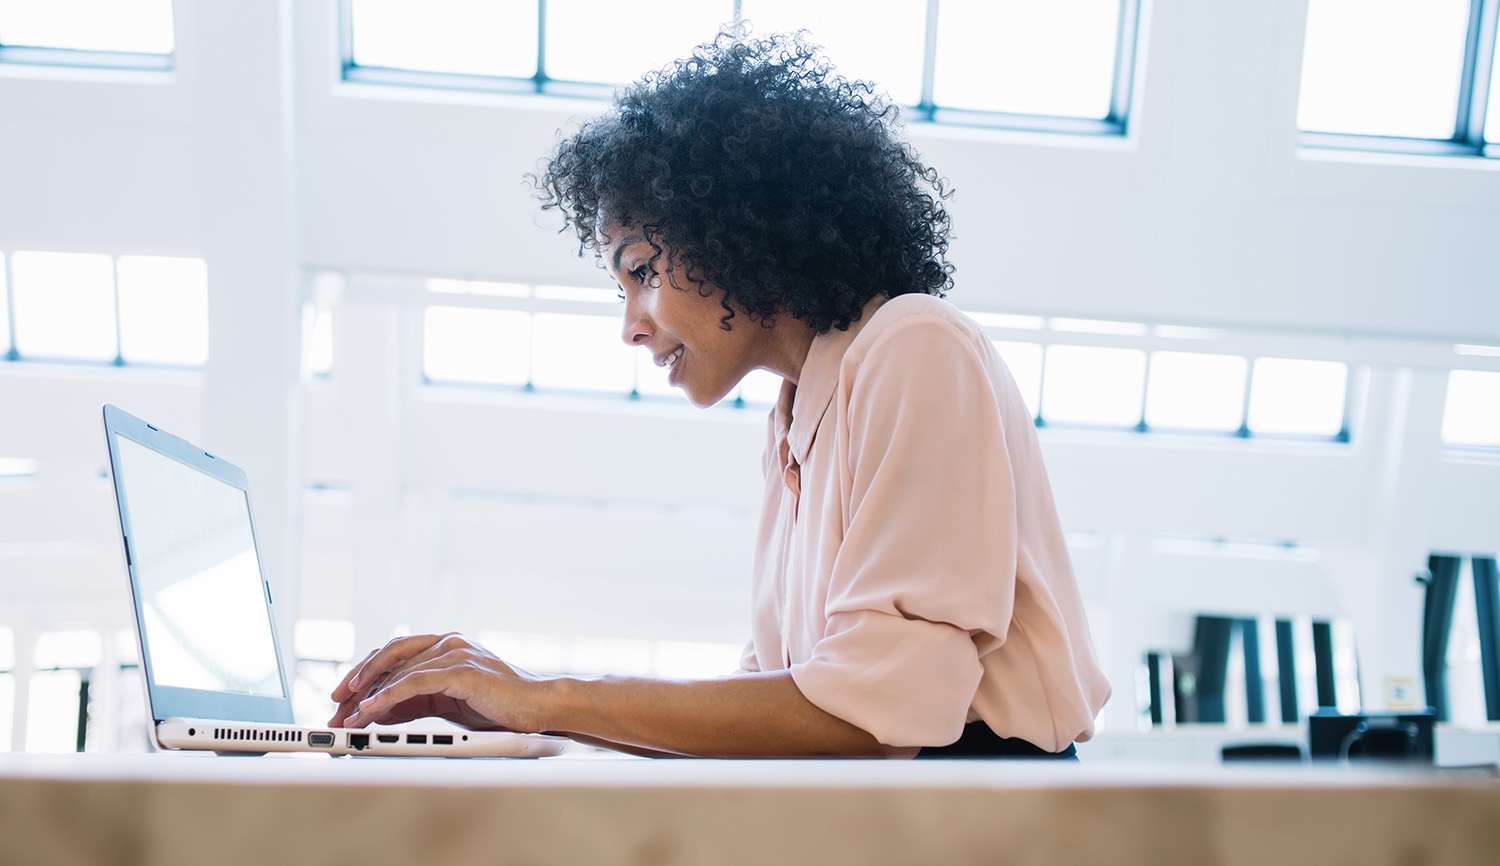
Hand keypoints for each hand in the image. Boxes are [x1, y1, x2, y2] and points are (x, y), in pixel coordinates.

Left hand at [327, 633, 550, 731]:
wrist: (538, 707)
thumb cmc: (500, 707)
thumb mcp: (449, 704)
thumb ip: (417, 701)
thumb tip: (378, 712)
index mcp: (445, 646)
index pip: (394, 654)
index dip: (365, 673)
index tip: (342, 696)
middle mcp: (447, 643)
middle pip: (389, 655)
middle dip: (357, 681)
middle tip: (334, 704)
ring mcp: (454, 653)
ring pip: (397, 670)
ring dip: (367, 695)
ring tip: (348, 716)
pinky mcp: (460, 670)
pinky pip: (413, 682)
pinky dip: (386, 697)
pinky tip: (370, 710)